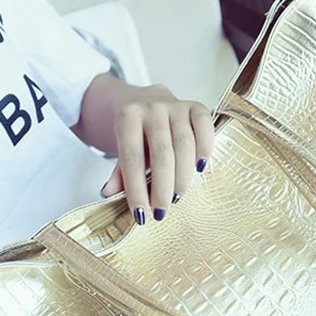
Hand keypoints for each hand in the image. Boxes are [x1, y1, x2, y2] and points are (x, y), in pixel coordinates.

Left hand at [100, 83, 213, 224]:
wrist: (144, 99)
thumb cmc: (134, 131)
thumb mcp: (121, 147)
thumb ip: (119, 171)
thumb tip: (109, 194)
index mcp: (127, 116)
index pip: (132, 159)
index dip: (137, 189)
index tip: (141, 215)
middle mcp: (152, 107)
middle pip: (162, 154)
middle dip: (162, 188)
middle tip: (161, 211)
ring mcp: (176, 105)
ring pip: (185, 145)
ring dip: (183, 177)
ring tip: (177, 197)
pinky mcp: (195, 106)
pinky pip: (205, 126)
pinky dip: (205, 148)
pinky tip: (200, 168)